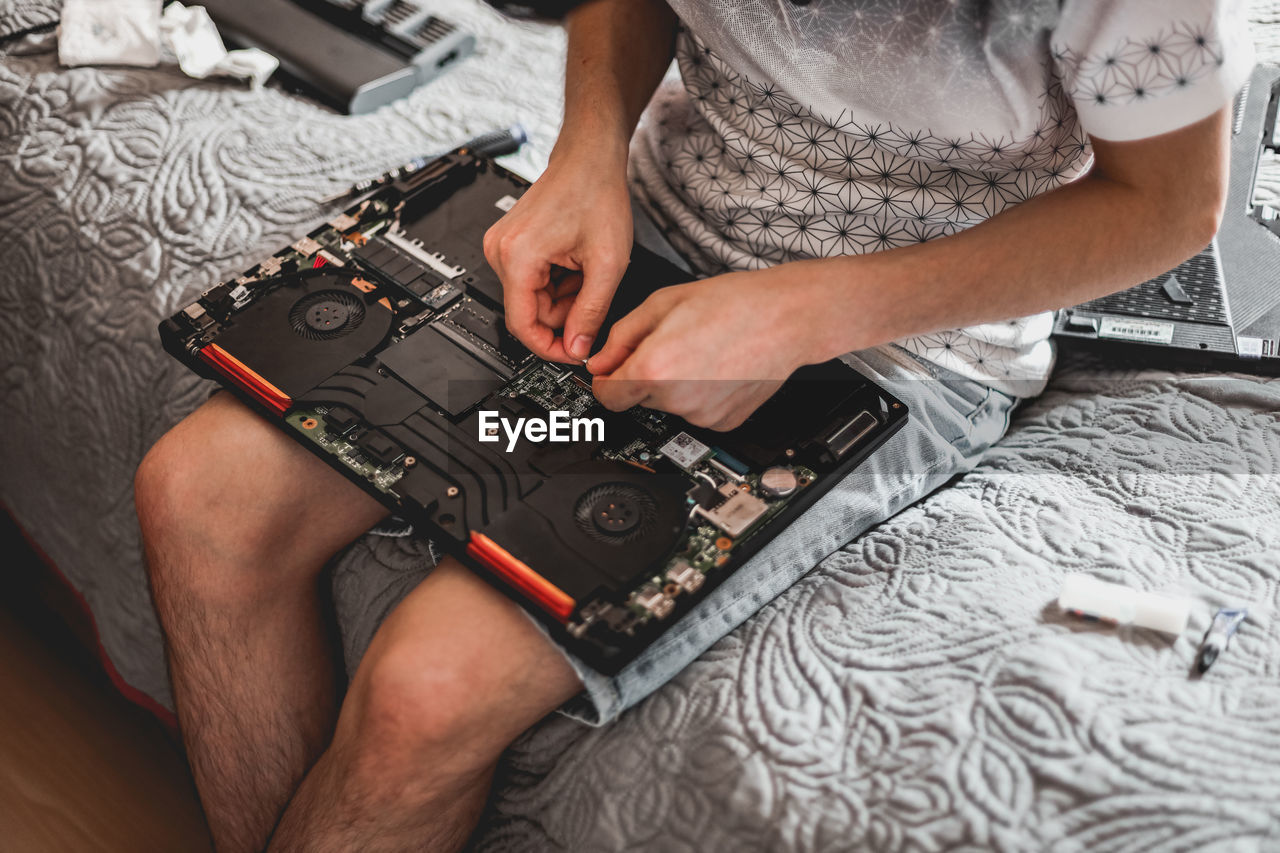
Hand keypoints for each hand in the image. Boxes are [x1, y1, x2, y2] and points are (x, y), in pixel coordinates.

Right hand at [483, 145, 632, 361]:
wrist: (589, 158)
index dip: (550, 347)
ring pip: (533, 298)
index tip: (573, 353)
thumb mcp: (606, 264)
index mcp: (517, 257)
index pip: (522, 326)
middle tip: (594, 298)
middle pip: (529, 312)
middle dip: (564, 315)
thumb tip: (577, 347)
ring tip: (588, 272)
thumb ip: (592, 313)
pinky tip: (576, 263)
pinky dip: (558, 282)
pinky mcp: (510, 244)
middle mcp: (500, 252)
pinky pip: (532, 281)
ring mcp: (502, 246)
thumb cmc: (596, 194)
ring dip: (564, 297)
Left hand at [587, 264, 834, 429]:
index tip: (612, 372)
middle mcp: (677, 399)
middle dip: (646, 374)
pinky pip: (697, 411)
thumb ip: (621, 337)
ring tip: (702, 351)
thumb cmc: (733, 303)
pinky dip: (701, 394)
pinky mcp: (725, 422)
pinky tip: (718, 368)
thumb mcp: (662, 303)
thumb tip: (599, 363)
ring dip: (674, 384)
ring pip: (669, 404)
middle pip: (639, 398)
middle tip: (674, 343)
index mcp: (655, 369)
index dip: (606, 380)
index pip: (607, 396)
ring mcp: (703, 416)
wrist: (786, 317)